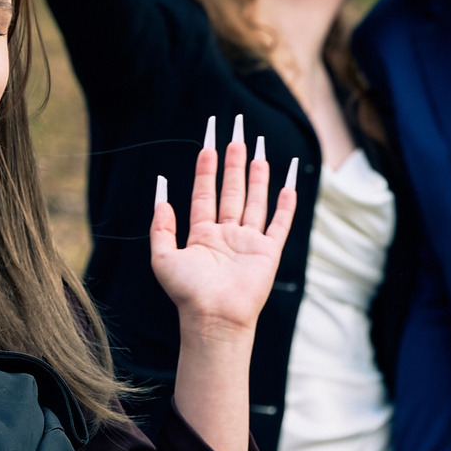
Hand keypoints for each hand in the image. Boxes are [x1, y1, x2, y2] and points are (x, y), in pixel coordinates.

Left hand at [149, 117, 295, 346]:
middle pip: (232, 189)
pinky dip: (286, 204)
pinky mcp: (268, 252)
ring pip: (255, 200)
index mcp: (202, 234)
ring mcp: (249, 242)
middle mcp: (227, 234)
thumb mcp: (163, 257)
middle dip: (234, 160)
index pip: (205, 191)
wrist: (214, 318)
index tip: (209, 141)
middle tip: (237, 133)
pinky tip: (289, 184)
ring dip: (258, 175)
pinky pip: (280, 222)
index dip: (206, 166)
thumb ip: (161, 225)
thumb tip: (160, 190)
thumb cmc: (187, 293)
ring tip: (259, 149)